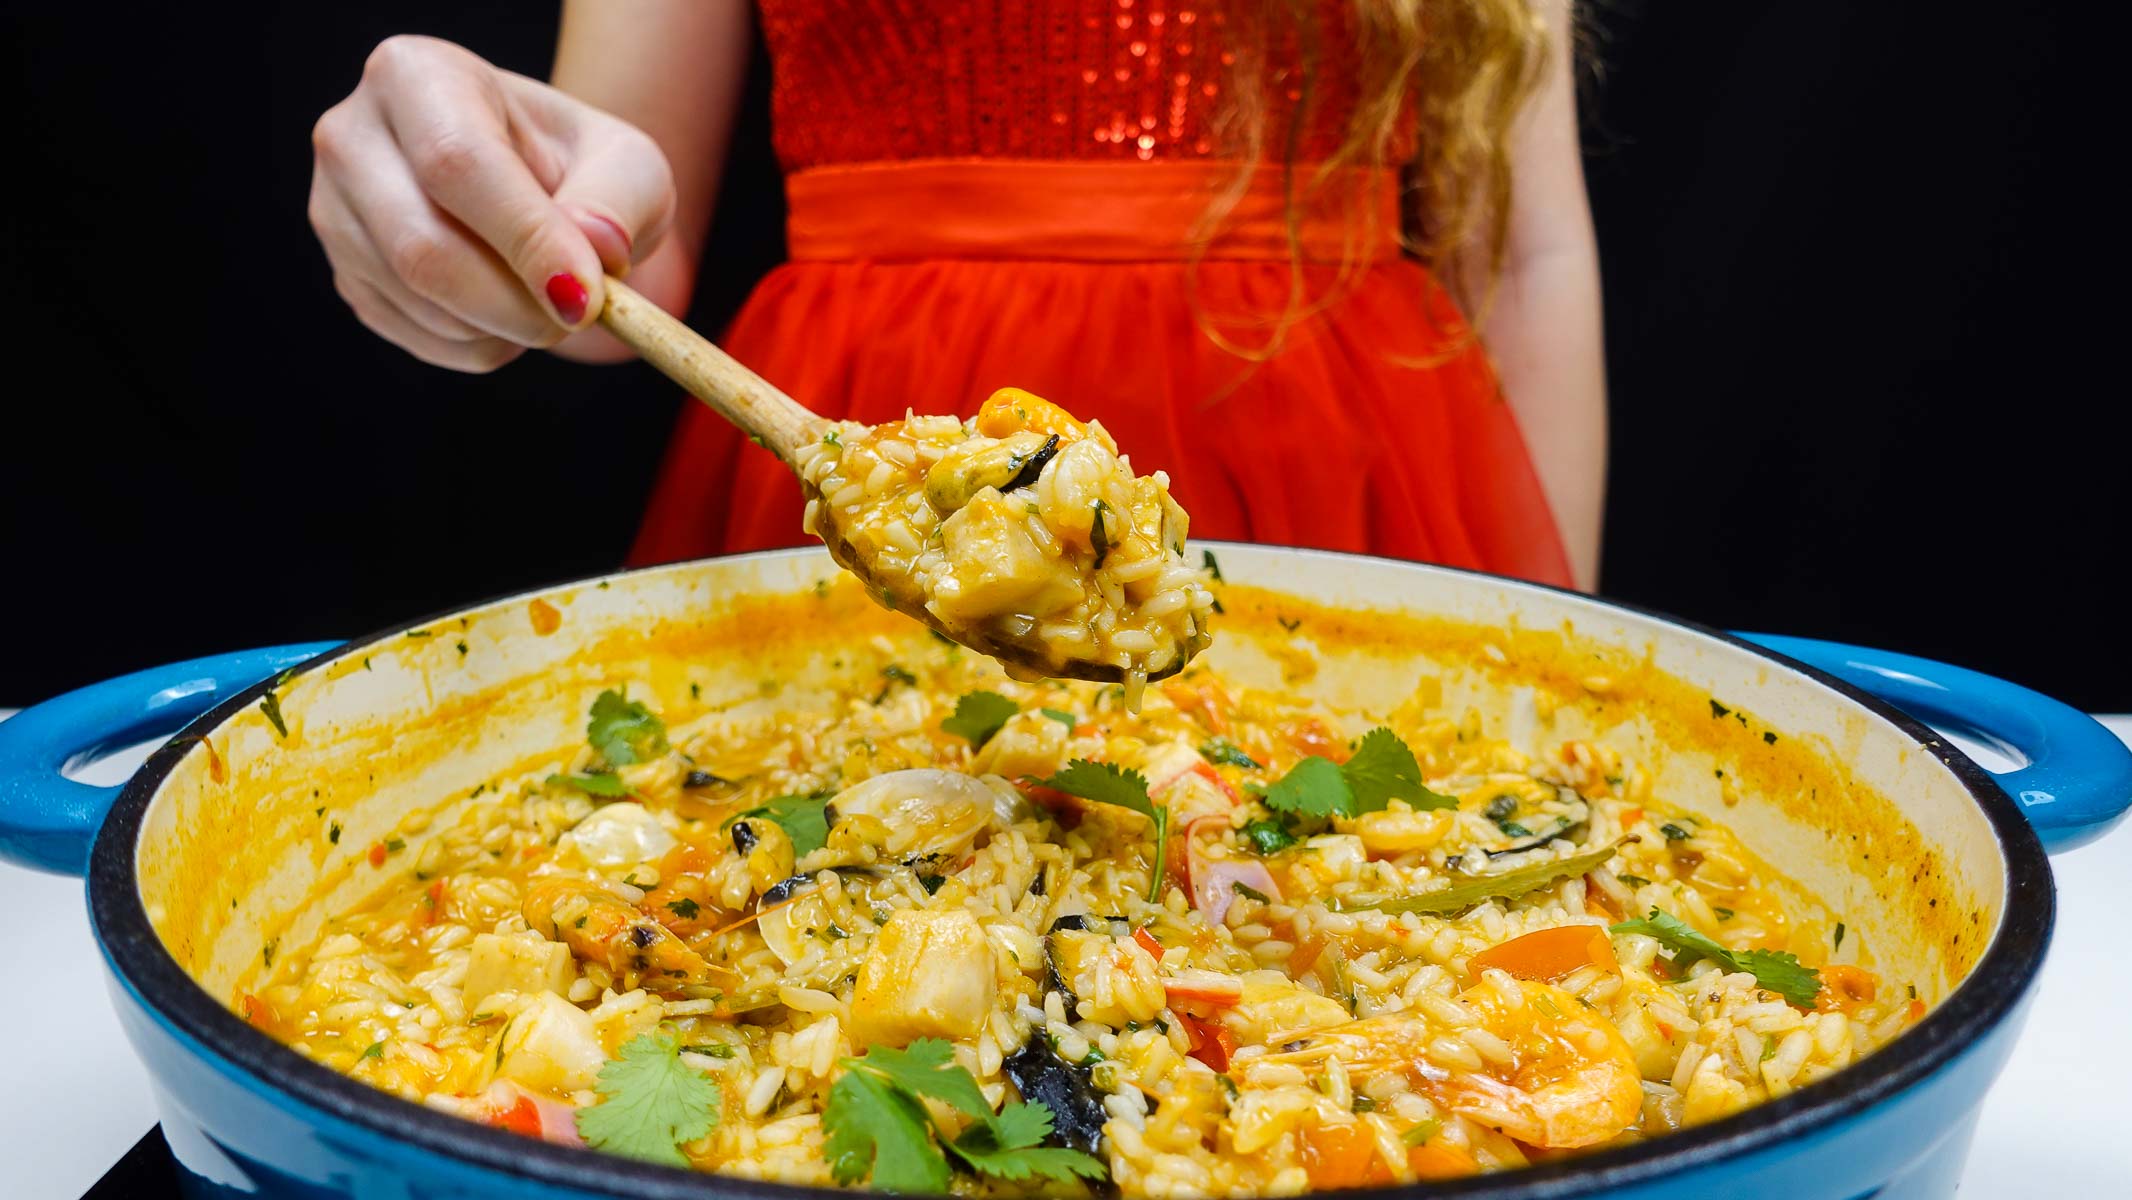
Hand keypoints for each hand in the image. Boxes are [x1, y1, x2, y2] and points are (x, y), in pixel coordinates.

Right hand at [309, 35, 675, 371]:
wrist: (538, 190)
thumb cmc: (579, 167)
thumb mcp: (625, 164)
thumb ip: (618, 200)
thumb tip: (593, 248)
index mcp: (418, 75)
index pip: (458, 164)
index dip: (525, 239)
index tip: (586, 298)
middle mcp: (353, 137)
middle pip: (422, 247)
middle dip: (517, 305)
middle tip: (582, 315)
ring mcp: (336, 212)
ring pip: (420, 302)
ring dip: (508, 328)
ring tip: (550, 297)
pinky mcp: (348, 277)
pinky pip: (421, 339)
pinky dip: (485, 344)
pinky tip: (510, 309)